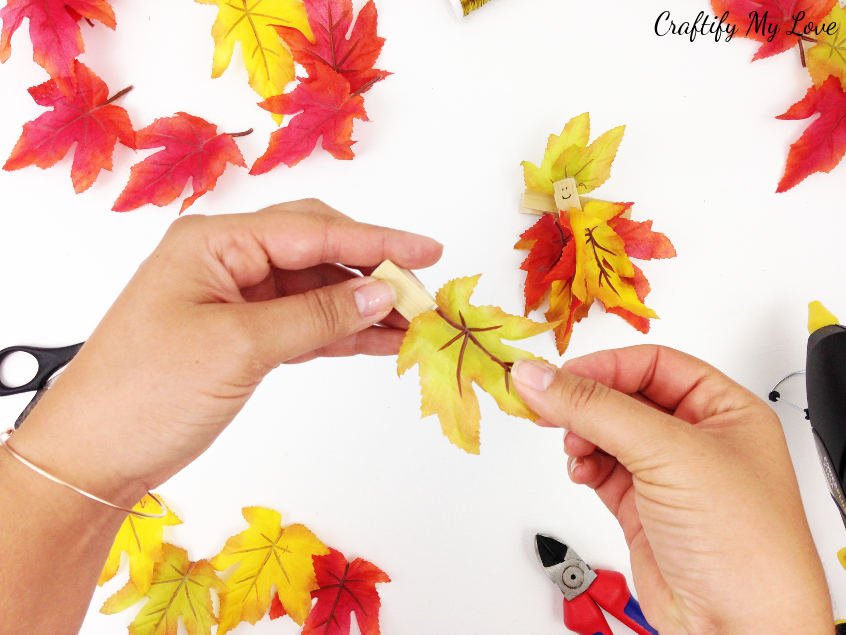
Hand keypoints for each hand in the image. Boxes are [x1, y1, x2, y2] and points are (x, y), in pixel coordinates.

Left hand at [12, 200, 441, 501]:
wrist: (95, 456)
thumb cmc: (147, 392)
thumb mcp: (239, 347)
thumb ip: (317, 315)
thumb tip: (383, 291)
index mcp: (215, 241)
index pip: (313, 230)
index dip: (378, 240)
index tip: (429, 251)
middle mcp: (227, 259)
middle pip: (319, 251)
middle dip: (374, 270)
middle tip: (425, 292)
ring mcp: (236, 298)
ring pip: (317, 291)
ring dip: (364, 307)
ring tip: (416, 323)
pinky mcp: (244, 335)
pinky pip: (306, 324)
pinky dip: (343, 332)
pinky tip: (381, 340)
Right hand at [511, 346, 831, 633]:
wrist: (739, 629)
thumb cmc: (747, 547)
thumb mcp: (668, 454)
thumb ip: (595, 409)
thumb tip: (540, 377)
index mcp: (725, 411)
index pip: (654, 365)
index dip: (606, 367)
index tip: (561, 376)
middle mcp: (698, 440)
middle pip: (625, 397)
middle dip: (585, 401)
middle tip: (547, 402)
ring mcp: (669, 476)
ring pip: (608, 434)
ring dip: (582, 435)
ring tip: (573, 446)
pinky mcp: (643, 509)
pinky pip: (601, 470)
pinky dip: (584, 467)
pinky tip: (582, 471)